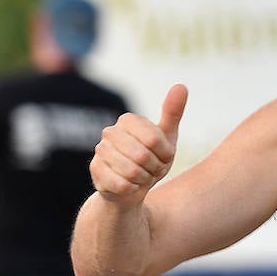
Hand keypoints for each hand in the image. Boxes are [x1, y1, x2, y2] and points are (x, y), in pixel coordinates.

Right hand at [90, 84, 187, 208]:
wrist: (132, 187)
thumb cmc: (151, 159)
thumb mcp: (167, 137)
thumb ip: (173, 112)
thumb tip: (181, 86)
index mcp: (128, 120)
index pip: (155, 140)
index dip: (165, 154)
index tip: (163, 156)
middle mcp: (110, 132)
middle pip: (143, 156)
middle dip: (155, 168)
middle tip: (152, 169)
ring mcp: (100, 151)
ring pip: (132, 171)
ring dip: (144, 179)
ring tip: (142, 176)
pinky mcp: (95, 171)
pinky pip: (123, 185)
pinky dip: (132, 190)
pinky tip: (130, 186)